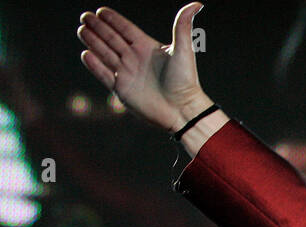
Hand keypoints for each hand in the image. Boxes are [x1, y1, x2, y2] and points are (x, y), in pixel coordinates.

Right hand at [76, 4, 206, 132]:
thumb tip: (197, 4)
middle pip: (112, 39)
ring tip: (81, 30)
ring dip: (93, 42)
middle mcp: (135, 58)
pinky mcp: (121, 89)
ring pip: (105, 53)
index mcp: (147, 47)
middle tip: (85, 17)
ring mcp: (127, 73)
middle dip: (98, 28)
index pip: (126, 29)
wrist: (183, 110)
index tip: (101, 11)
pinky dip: (94, 65)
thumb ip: (183, 26)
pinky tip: (85, 54)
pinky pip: (104, 74)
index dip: (113, 20)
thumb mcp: (183, 50)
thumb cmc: (186, 81)